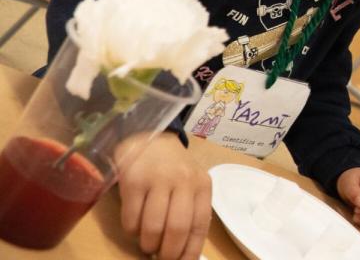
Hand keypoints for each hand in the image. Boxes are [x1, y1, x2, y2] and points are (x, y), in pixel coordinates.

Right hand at [115, 132, 210, 259]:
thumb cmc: (172, 167)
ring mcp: (157, 180)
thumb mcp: (190, 183)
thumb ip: (190, 211)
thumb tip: (183, 252)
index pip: (200, 225)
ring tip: (147, 244)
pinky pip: (131, 218)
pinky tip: (135, 226)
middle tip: (161, 259)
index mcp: (201, 185)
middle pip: (177, 228)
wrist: (148, 137)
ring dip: (148, 244)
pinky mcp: (133, 180)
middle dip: (168, 252)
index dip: (190, 250)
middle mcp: (183, 181)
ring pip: (152, 227)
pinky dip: (132, 231)